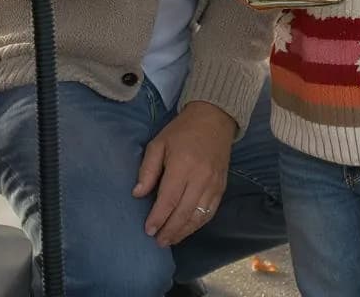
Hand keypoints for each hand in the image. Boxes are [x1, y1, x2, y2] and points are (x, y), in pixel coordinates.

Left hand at [132, 101, 234, 246]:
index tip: (148, 230)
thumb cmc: (182, 131)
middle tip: (158, 242)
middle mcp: (200, 178)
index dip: (158, 217)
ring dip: (183, 231)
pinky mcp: (222, 187)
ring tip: (170, 240)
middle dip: (170, 230)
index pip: (169, 199)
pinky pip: (210, 212)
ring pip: (198, 216)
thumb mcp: (158, 143)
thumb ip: (148, 169)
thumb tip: (137, 194)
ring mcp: (213, 184)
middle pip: (184, 212)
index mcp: (182, 165)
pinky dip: (198, 224)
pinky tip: (188, 229)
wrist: (214, 118)